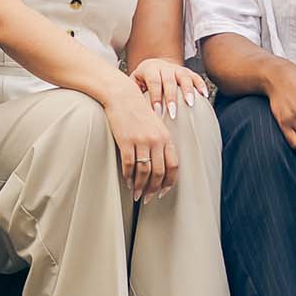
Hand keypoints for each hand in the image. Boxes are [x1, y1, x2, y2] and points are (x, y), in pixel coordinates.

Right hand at [104, 83, 177, 201]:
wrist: (122, 96)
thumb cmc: (139, 112)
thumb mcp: (156, 125)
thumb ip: (161, 143)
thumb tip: (162, 167)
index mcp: (166, 137)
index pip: (173, 166)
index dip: (169, 182)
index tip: (163, 192)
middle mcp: (156, 140)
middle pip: (159, 172)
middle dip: (153, 189)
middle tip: (148, 199)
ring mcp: (141, 140)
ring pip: (144, 171)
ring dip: (140, 186)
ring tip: (136, 195)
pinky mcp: (126, 141)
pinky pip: (128, 165)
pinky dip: (128, 176)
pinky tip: (127, 182)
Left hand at [131, 58, 207, 120]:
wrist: (153, 66)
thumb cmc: (142, 80)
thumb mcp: (134, 83)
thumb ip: (133, 92)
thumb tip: (131, 110)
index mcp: (149, 69)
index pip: (153, 82)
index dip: (155, 96)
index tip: (157, 112)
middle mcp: (164, 67)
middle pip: (169, 81)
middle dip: (171, 98)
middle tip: (172, 113)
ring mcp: (177, 69)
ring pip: (184, 77)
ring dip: (188, 91)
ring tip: (190, 104)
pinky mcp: (187, 72)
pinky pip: (196, 77)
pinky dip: (200, 85)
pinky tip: (204, 96)